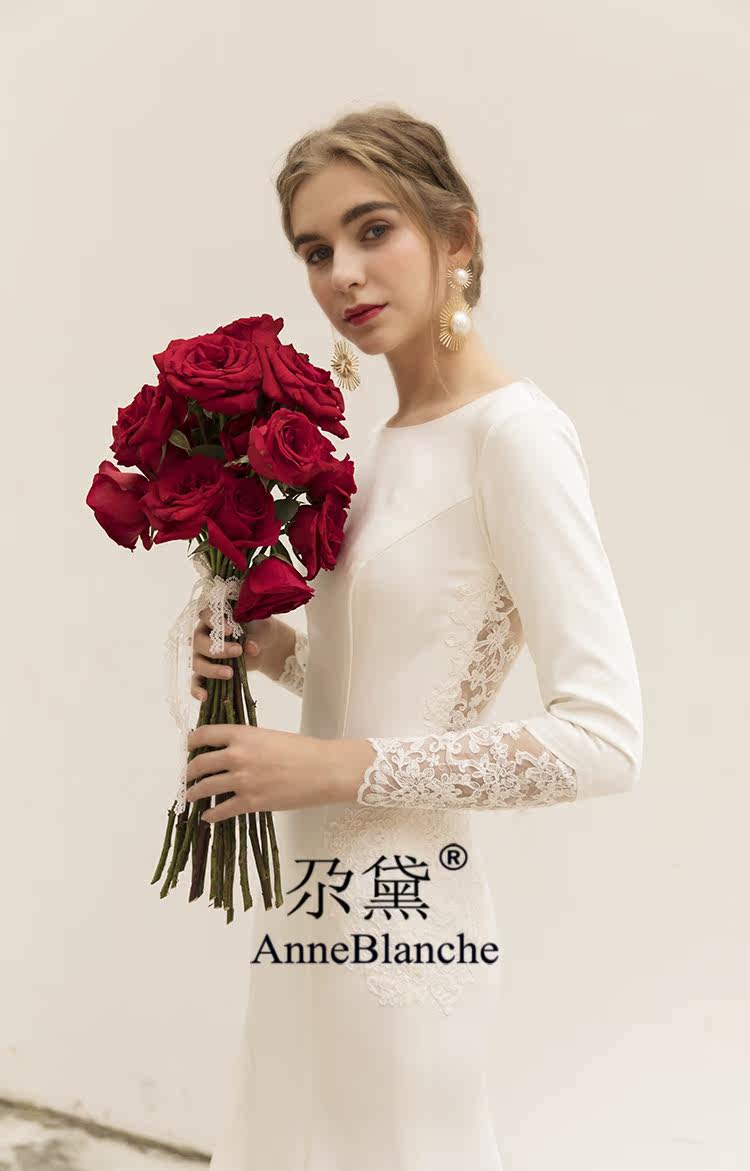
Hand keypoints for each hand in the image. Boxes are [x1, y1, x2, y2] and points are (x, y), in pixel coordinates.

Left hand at [185, 723, 338, 821]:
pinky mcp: (251, 802)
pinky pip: (221, 810)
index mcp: (242, 734)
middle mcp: (237, 756)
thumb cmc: (303, 751)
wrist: (324, 770)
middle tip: (188, 775)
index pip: (204, 735)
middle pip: (199, 763)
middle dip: (189, 771)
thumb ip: (247, 742)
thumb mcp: (269, 737)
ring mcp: (242, 781)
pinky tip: (207, 816)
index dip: (191, 742)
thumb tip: (230, 753)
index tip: (188, 747)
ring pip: (205, 787)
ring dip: (194, 792)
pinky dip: (211, 814)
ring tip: (191, 795)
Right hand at [191, 608, 276, 701]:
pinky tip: (204, 698)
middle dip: (217, 649)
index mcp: (213, 619)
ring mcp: (202, 655)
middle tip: (237, 651)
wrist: (264, 645)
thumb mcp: (261, 631)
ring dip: (211, 670)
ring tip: (230, 673)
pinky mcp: (206, 673)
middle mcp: (203, 636)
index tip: (231, 629)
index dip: (213, 621)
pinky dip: (197, 690)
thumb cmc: (259, 630)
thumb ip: (255, 637)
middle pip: (198, 642)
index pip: (205, 615)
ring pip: (197, 663)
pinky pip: (196, 682)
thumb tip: (252, 648)